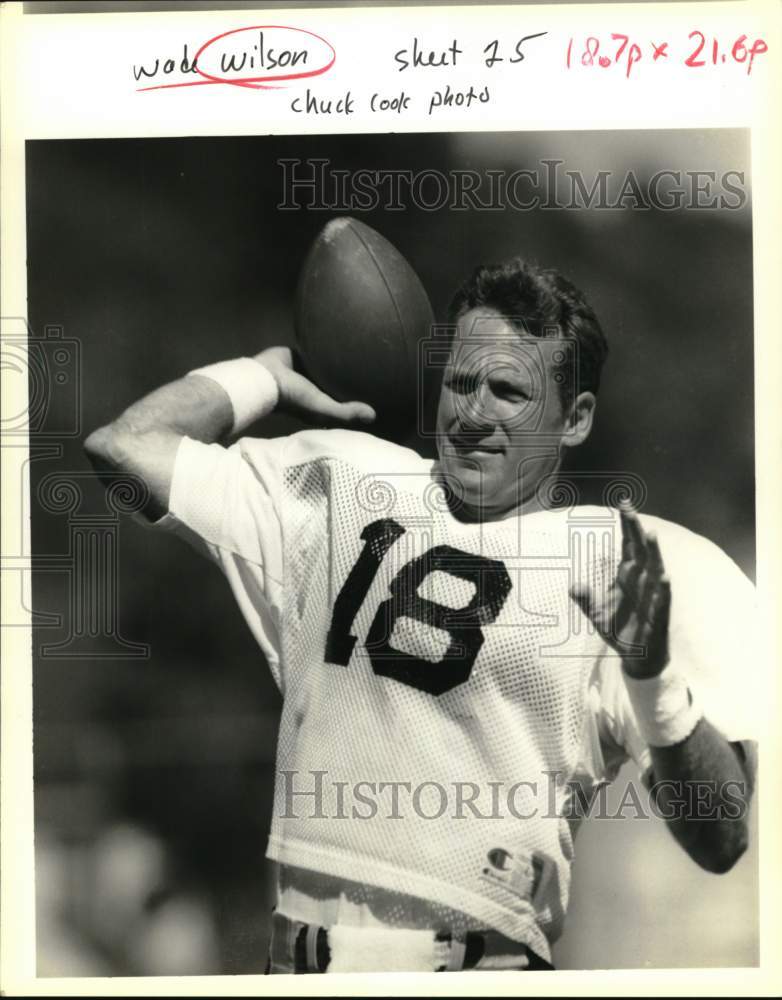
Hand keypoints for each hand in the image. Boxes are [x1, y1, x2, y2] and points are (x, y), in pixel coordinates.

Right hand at [255, 346, 374, 426]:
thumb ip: (345, 413)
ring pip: (334, 364)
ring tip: (369, 348)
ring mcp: (313, 370)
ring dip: (345, 359)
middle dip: (357, 377)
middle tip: (382, 366)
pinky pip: (322, 349)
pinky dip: (331, 347)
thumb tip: (373, 415)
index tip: (383, 392)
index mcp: (325, 402)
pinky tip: (348, 337)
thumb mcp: (322, 409)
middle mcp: (320, 386)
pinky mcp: (306, 354)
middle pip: (343, 381)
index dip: (363, 398)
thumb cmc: (294, 397)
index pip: (348, 400)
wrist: (265, 376)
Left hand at [569, 501, 670, 678]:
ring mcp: (653, 595)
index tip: (623, 504)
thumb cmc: (619, 629)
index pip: (628, 545)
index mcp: (627, 576)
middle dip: (635, 530)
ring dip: (653, 553)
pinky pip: (663, 599)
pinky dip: (663, 588)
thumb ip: (585, 598)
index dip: (626, 525)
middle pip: (640, 550)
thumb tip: (573, 585)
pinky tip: (663, 576)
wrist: (636, 656)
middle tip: (629, 508)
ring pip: (655, 569)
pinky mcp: (659, 614)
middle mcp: (642, 580)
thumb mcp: (596, 613)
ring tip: (649, 534)